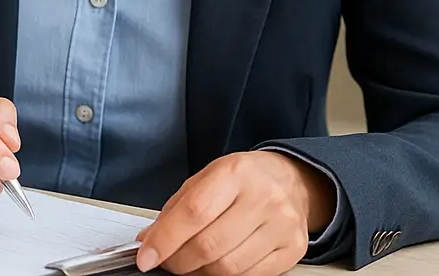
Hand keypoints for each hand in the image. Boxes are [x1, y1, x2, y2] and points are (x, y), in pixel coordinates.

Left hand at [135, 151, 335, 274]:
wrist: (291, 181)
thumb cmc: (243, 178)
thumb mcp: (207, 178)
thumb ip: (177, 209)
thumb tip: (149, 241)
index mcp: (235, 172)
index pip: (194, 212)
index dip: (165, 239)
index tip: (146, 256)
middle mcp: (262, 197)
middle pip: (210, 245)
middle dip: (179, 261)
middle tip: (167, 261)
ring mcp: (281, 226)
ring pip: (229, 267)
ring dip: (200, 272)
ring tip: (191, 263)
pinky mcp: (293, 250)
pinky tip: (217, 265)